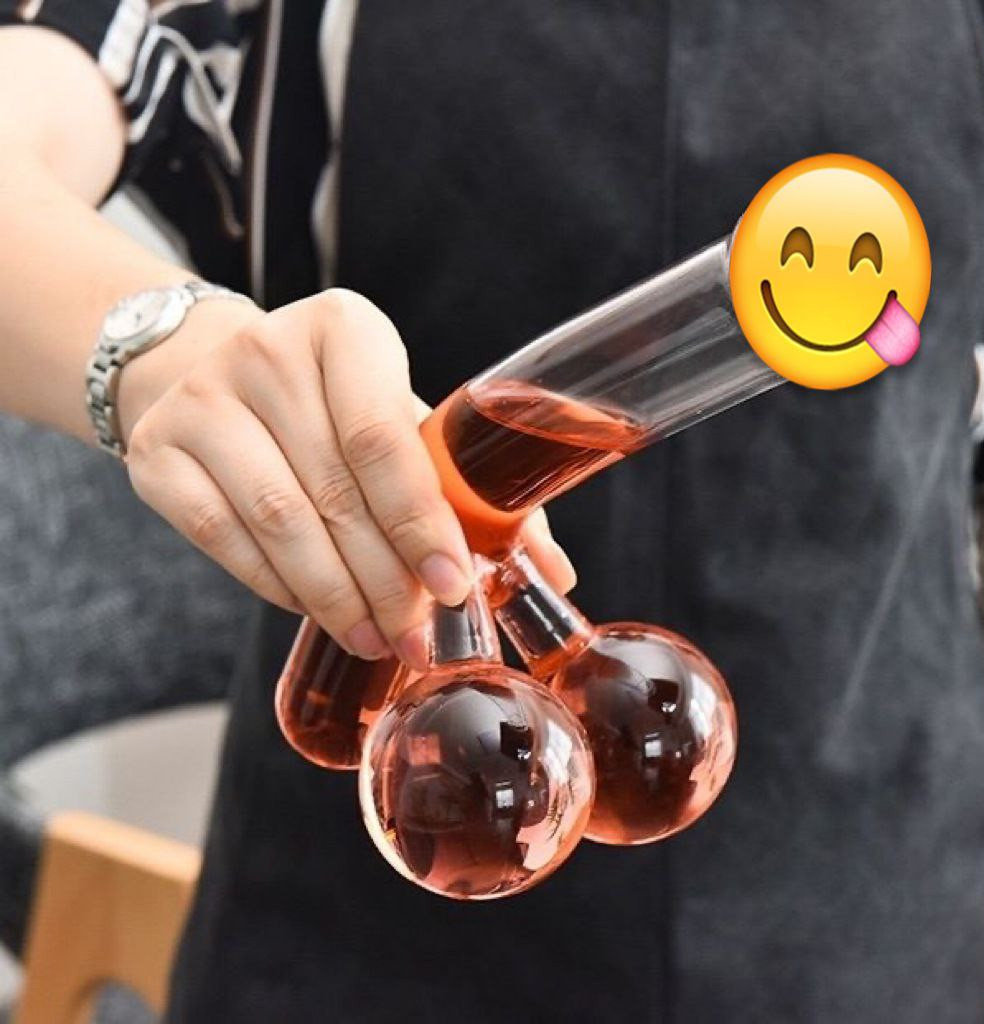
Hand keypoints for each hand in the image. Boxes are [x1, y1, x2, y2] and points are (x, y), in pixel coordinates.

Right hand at [118, 289, 574, 666]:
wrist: (212, 374)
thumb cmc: (333, 406)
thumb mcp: (404, 417)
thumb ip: (475, 488)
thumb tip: (553, 572)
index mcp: (344, 329)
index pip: (385, 439)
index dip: (422, 522)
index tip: (454, 589)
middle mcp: (266, 352)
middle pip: (338, 492)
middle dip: (387, 580)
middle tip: (420, 635)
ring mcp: (201, 401)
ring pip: (281, 523)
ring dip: (338, 597)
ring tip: (379, 639)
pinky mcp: (157, 453)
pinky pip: (226, 540)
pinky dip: (280, 588)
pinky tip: (319, 611)